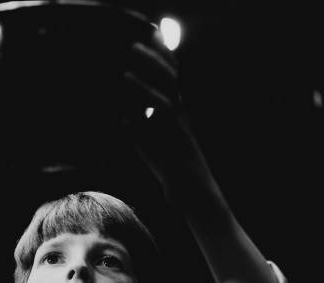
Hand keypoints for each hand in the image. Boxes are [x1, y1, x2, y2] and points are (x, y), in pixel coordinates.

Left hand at [122, 42, 217, 205]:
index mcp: (178, 121)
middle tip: (139, 40)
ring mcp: (182, 126)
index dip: (162, 63)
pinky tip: (129, 82)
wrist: (197, 201)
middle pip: (172, 79)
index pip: (171, 85)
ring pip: (168, 88)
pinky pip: (163, 109)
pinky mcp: (179, 137)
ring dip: (150, 68)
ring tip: (133, 52)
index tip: (150, 43)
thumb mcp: (153, 155)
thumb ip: (141, 135)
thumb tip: (126, 118)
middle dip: (156, 57)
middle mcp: (182, 119)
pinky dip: (146, 93)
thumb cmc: (177, 181)